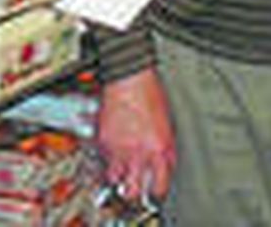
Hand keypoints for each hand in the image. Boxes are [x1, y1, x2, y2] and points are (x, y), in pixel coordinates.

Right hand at [97, 67, 176, 203]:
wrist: (128, 79)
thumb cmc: (149, 96)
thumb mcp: (167, 127)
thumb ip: (165, 150)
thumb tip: (163, 166)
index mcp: (160, 150)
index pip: (159, 186)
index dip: (156, 191)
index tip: (154, 191)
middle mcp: (139, 153)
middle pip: (133, 189)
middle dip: (133, 192)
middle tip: (133, 189)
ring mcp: (119, 148)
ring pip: (115, 178)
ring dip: (117, 178)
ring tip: (119, 174)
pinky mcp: (103, 140)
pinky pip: (103, 158)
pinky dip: (106, 158)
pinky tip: (111, 152)